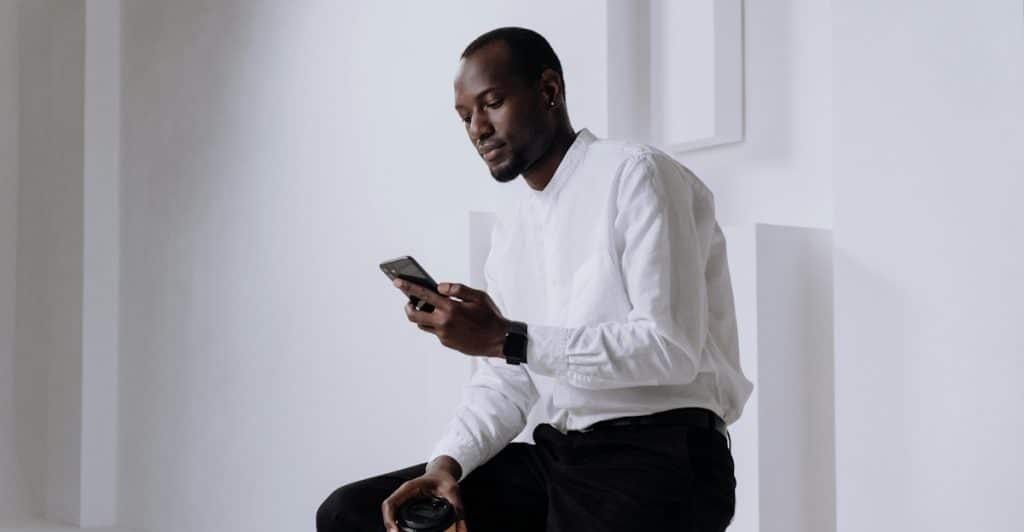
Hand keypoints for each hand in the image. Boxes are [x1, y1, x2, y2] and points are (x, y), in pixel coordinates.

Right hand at [381, 462, 468, 531]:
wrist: (442, 473)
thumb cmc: (444, 478)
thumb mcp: (452, 491)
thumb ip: (458, 510)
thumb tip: (462, 531)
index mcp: (409, 488)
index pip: (391, 504)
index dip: (389, 519)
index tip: (395, 531)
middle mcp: (403, 495)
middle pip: (389, 513)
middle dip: (391, 527)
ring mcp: (403, 501)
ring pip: (391, 516)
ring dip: (393, 527)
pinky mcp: (406, 507)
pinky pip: (397, 517)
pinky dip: (398, 526)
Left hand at [393, 279, 508, 357]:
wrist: (498, 340)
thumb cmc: (490, 316)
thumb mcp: (479, 297)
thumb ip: (457, 289)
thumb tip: (440, 287)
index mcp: (451, 308)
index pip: (424, 295)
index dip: (408, 287)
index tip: (396, 282)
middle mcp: (444, 322)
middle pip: (414, 315)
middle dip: (408, 306)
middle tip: (410, 301)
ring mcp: (444, 334)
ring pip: (422, 324)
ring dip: (421, 315)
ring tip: (429, 308)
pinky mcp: (446, 342)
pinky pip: (435, 331)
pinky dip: (437, 323)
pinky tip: (447, 319)